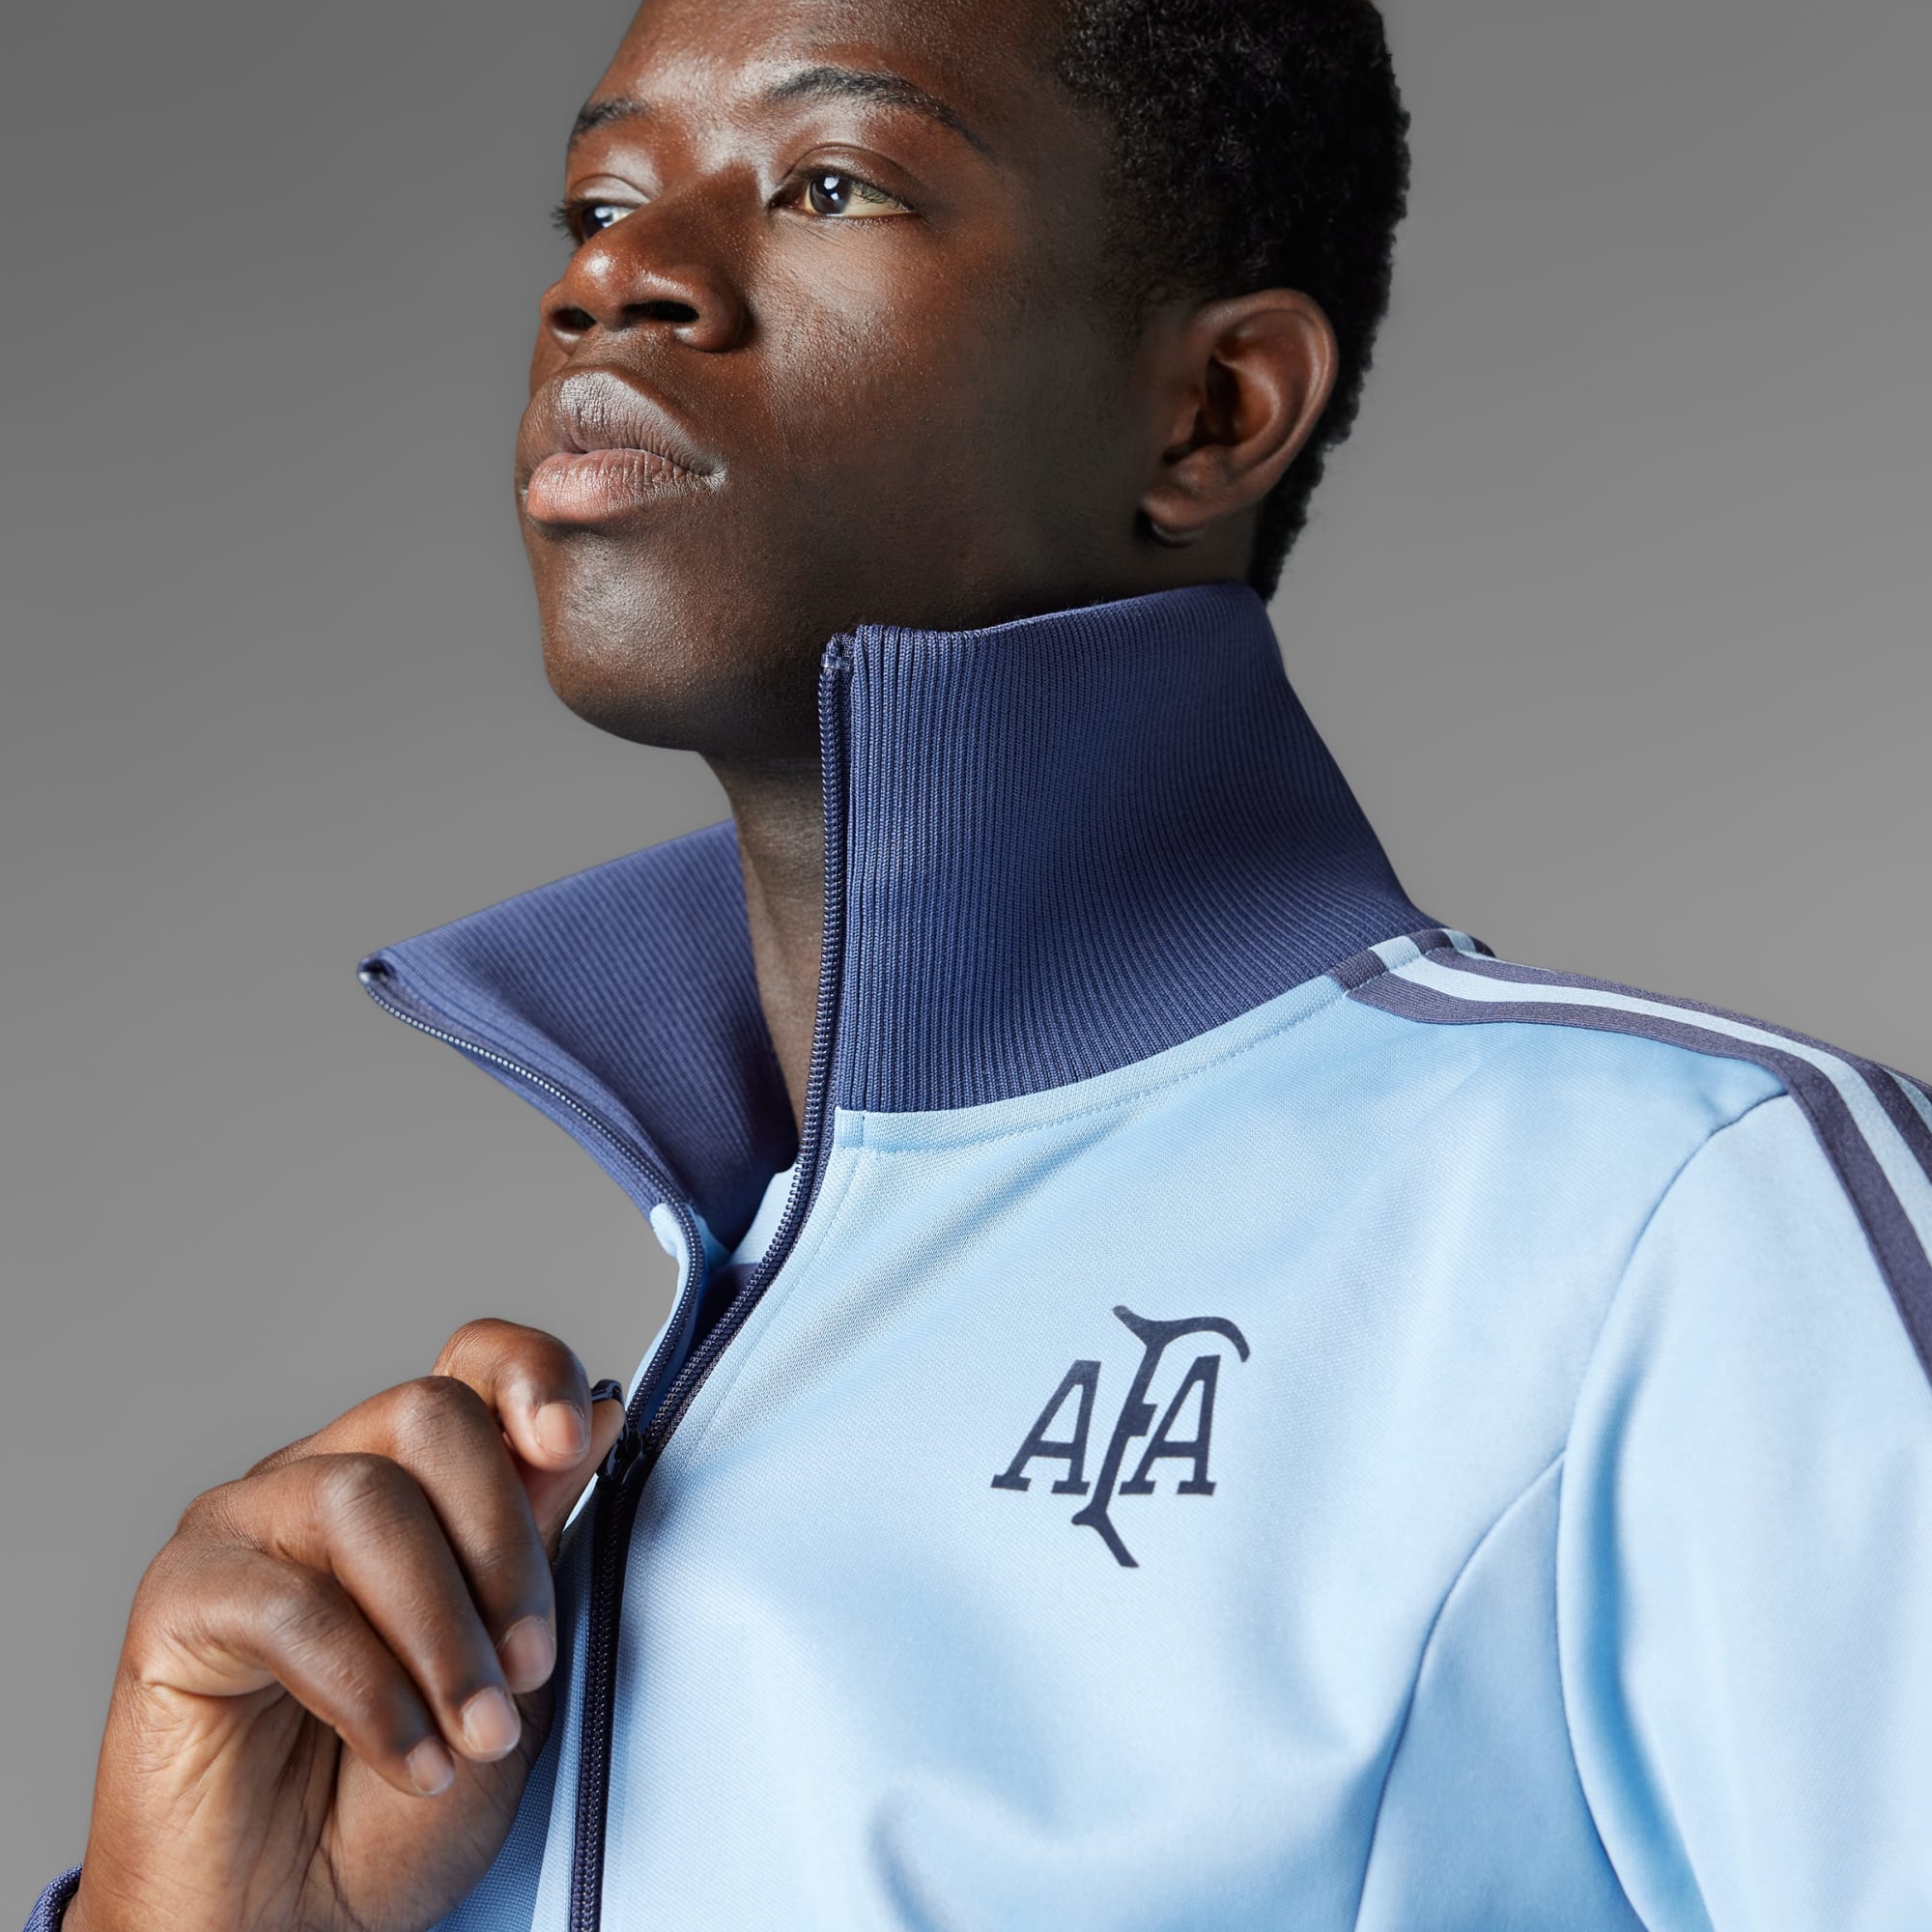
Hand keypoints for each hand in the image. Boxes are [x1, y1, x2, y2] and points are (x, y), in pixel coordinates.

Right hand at [65, 1321, 627, 1931]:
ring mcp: (245, 1525)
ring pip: (363, 1501)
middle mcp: (327, 1473)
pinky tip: (411, 1759)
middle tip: (532, 1666)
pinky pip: (285, 1601)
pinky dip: (369, 1689)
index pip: (472, 1362)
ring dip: (441, 1630)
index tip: (571, 1441)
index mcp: (416, 1475)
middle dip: (502, 1543)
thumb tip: (595, 1416)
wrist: (291, 1930)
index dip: (528, 1373)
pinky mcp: (179, 1599)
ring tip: (476, 1734)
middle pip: (428, 1415)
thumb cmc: (400, 1804)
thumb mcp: (510, 1670)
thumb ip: (539, 1538)